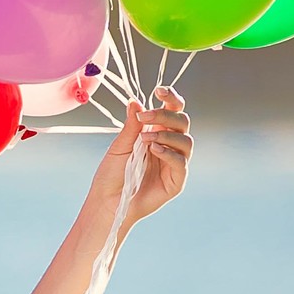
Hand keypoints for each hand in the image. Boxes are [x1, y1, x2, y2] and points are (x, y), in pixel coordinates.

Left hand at [86, 89, 192, 227]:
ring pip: (186, 141)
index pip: (173, 110)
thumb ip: (131, 125)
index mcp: (156, 133)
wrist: (107, 202)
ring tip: (146, 139)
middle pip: (182, 121)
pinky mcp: (176, 181)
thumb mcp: (119, 146)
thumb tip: (135, 101)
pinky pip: (181, 163)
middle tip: (145, 117)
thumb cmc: (111, 175)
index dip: (171, 98)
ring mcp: (174, 163)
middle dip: (166, 115)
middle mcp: (168, 146)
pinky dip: (169, 153)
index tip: (159, 91)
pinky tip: (154, 150)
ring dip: (167, 135)